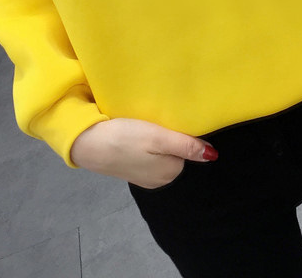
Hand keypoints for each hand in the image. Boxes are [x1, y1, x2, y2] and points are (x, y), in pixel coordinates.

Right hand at [69, 118, 217, 189]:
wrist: (87, 144)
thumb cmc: (125, 138)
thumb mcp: (158, 138)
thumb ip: (186, 146)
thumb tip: (213, 156)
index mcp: (170, 172)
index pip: (187, 149)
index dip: (178, 133)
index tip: (165, 122)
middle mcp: (160, 179)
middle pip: (174, 152)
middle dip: (167, 138)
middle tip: (153, 122)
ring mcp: (144, 176)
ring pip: (160, 153)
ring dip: (154, 140)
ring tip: (143, 126)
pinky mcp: (130, 169)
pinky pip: (146, 155)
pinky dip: (142, 144)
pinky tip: (133, 135)